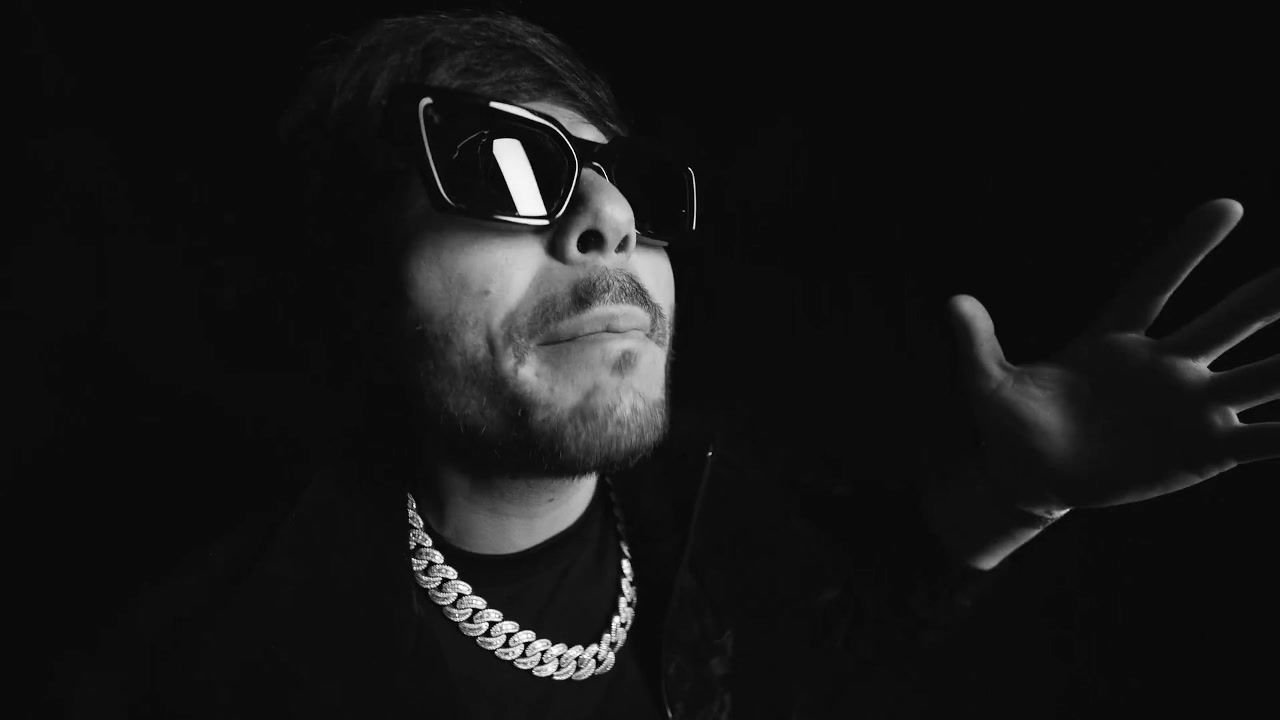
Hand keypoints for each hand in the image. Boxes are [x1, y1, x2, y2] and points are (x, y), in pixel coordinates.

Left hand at [947, 199, 1278, 512]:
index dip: (1188, 248)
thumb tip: (952, 302)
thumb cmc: (1008, 425)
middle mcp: (1165, 365)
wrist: (1030, 479)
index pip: (1156, 283)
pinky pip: (1265, 438)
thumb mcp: (987, 386)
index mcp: (1114, 340)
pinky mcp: (1205, 450)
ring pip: (1262, 374)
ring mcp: (1190, 407)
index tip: (1228, 207)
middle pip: (1227, 320)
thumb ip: (977, 345)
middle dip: (1270, 295)